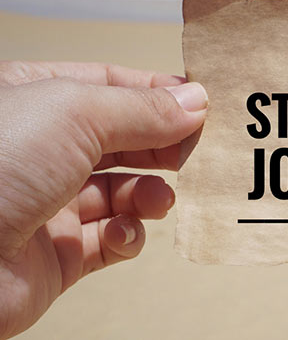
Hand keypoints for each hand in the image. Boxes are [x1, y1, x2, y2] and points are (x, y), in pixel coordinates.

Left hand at [0, 61, 206, 337]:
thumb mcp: (75, 112)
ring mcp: (49, 202)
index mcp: (34, 100)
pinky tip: (122, 231)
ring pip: (123, 191)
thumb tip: (195, 102)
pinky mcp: (58, 254)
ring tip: (159, 198)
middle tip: (198, 150)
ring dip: (150, 193)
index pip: (111, 85)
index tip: (202, 101)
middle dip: (163, 145)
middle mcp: (41, 150)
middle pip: (123, 139)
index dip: (158, 92)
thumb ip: (142, 108)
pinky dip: (128, 234)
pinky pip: (111, 239)